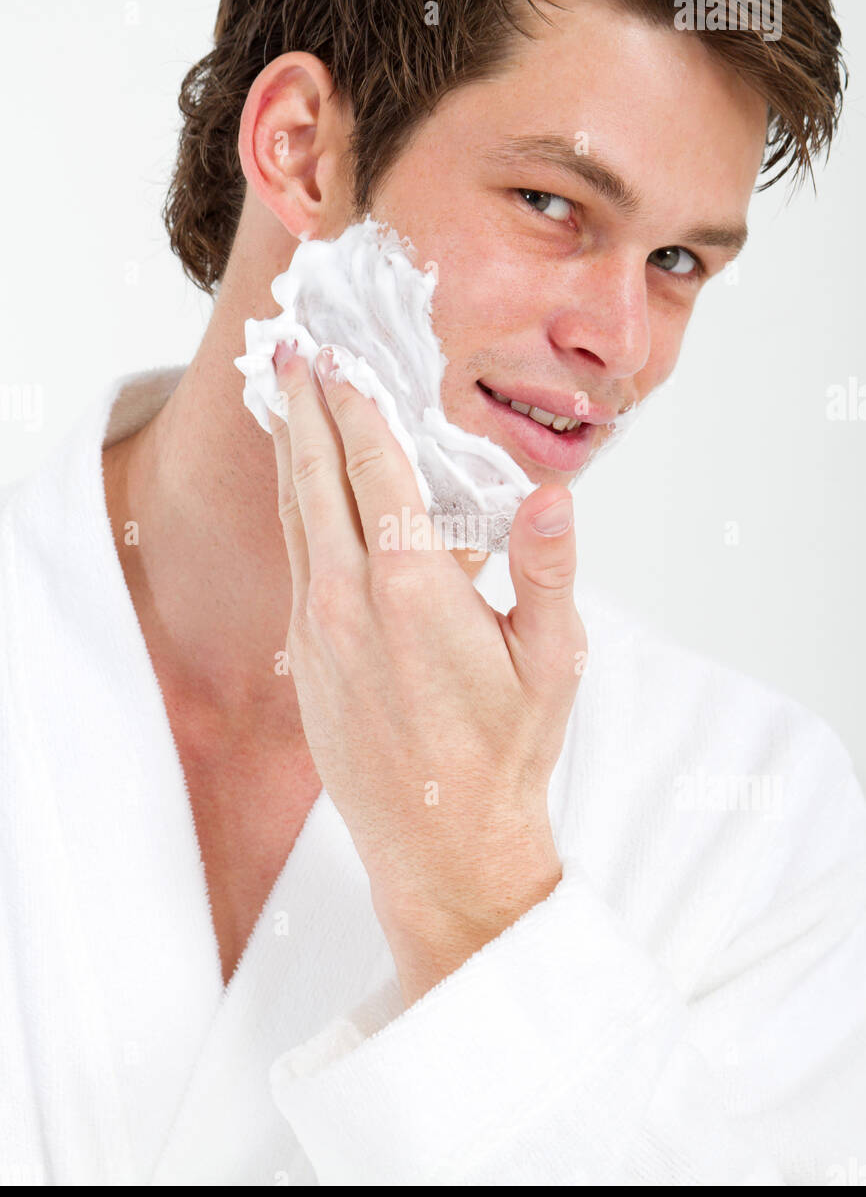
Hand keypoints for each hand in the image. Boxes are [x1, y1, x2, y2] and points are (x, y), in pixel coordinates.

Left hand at [269, 341, 586, 1004]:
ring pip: (295, 519)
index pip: (375, 470)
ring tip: (284, 402)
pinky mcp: (304, 658)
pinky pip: (294, 564)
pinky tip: (302, 496)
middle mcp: (348, 600)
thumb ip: (545, 570)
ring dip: (288, 453)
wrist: (440, 846)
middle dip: (304, 408)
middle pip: (315, 479)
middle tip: (293, 350)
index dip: (357, 407)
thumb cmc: (505, 753)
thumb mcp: (551, 660)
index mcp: (411, 588)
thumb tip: (547, 496)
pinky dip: (295, 512)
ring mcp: (316, 630)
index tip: (343, 359)